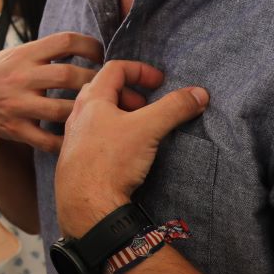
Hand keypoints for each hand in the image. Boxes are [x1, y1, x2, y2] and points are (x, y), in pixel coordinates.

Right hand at [0, 32, 106, 150]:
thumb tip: (87, 47)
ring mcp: (18, 105)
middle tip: (110, 86)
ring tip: (101, 111)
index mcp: (24, 55)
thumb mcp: (17, 53)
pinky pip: (47, 140)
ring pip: (61, 110)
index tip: (100, 54)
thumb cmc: (0, 73)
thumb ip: (46, 51)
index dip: (90, 46)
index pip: (64, 41)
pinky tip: (80, 136)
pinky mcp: (16, 130)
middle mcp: (21, 78)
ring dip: (86, 111)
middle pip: (67, 76)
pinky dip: (66, 141)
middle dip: (95, 80)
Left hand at [55, 60, 207, 236]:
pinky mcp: (77, 158)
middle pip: (104, 90)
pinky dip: (113, 133)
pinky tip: (126, 150)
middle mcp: (78, 115)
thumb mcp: (147, 129)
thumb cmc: (109, 161)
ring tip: (140, 128)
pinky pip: (95, 136)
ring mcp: (75, 137)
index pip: (115, 68)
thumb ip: (173, 108)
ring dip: (122, 114)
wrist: (86, 204)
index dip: (140, 70)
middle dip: (131, 93)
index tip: (159, 82)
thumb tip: (199, 93)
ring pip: (99, 114)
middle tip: (149, 107)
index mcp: (92, 100)